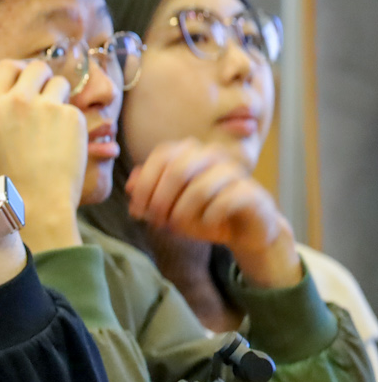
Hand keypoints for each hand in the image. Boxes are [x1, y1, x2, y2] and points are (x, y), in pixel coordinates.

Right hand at [0, 60, 86, 252]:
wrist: (37, 201)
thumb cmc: (16, 174)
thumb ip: (5, 108)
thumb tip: (24, 84)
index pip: (6, 66)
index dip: (20, 70)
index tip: (28, 81)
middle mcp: (16, 101)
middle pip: (36, 67)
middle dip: (44, 79)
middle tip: (48, 98)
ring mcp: (44, 106)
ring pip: (59, 83)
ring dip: (60, 98)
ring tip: (55, 128)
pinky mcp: (70, 115)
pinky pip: (73, 108)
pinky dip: (72, 122)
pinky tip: (64, 144)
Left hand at [126, 139, 299, 288]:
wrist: (244, 230)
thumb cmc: (202, 213)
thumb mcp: (168, 204)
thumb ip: (148, 191)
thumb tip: (130, 183)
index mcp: (189, 152)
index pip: (161, 157)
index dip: (145, 185)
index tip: (137, 211)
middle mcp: (211, 155)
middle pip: (178, 171)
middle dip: (162, 202)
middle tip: (157, 222)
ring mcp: (233, 172)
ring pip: (200, 189)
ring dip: (183, 214)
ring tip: (179, 228)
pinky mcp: (250, 192)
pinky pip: (223, 203)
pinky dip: (208, 219)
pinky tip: (207, 225)